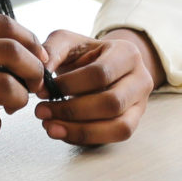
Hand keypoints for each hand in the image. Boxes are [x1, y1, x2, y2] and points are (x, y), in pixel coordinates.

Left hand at [34, 28, 160, 144]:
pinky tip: (64, 132)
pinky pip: (116, 137)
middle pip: (111, 102)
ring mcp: (141, 103)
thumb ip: (52, 51)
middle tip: (41, 111)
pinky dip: (87, 138)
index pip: (100, 73)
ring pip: (119, 126)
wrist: (103, 65)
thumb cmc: (85, 54)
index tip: (43, 90)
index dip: (70, 85)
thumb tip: (40, 77)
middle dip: (72, 111)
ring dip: (80, 130)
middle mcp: (141, 78)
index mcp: (127, 53)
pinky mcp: (134, 122)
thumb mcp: (67, 42)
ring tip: (50, 127)